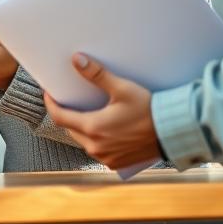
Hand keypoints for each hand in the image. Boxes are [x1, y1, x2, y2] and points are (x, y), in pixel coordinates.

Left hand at [44, 53, 161, 169]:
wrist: (173, 132)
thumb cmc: (149, 110)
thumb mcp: (122, 88)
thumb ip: (97, 74)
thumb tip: (76, 60)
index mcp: (93, 128)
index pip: (59, 117)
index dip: (51, 104)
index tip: (49, 93)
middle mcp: (96, 147)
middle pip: (70, 128)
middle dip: (67, 114)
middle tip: (69, 100)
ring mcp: (106, 157)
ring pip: (82, 141)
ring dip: (80, 127)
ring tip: (86, 112)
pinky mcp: (116, 163)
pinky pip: (96, 150)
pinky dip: (95, 139)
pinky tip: (102, 128)